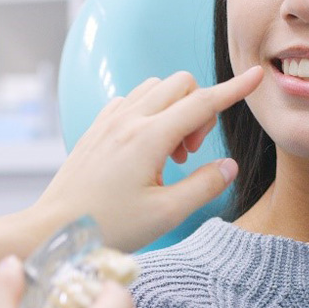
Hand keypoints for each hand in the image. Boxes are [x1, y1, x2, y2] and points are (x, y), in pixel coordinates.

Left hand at [34, 66, 263, 251]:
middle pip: (181, 85)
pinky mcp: (97, 128)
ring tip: (169, 152)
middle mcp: (128, 120)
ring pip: (156, 88)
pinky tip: (146, 147)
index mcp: (148, 138)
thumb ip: (204, 185)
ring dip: (175, 110)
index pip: (203, 102)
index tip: (255, 77)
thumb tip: (229, 166)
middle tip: (190, 153)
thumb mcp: (166, 213)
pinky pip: (133, 100)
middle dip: (199, 110)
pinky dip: (151, 112)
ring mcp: (109, 121)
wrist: (53, 230)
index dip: (234, 90)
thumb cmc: (108, 227)